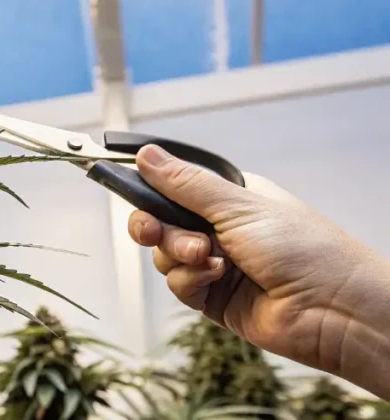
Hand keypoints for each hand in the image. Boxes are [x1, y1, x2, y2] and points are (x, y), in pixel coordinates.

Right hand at [128, 144, 389, 398]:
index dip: (150, 188)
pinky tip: (214, 277)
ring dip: (179, 255)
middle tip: (151, 231)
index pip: (175, 186)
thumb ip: (186, 184)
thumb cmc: (305, 250)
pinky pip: (179, 284)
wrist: (336, 310)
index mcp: (231, 198)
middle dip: (155, 227)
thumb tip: (146, 154)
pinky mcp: (213, 298)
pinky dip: (189, 280)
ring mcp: (215, 263)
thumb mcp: (239, 206)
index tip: (128, 187)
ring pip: (165, 255)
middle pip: (161, 222)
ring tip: (207, 257)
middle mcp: (221, 228)